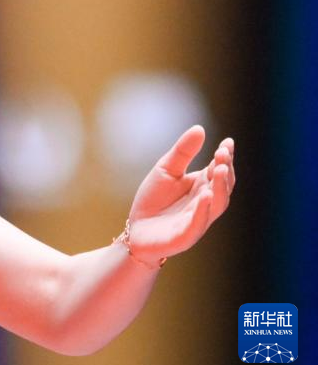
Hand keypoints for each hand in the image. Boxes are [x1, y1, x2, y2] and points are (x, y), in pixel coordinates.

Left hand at [122, 125, 234, 265]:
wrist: (136, 228)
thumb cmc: (154, 199)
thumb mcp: (166, 169)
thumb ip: (183, 152)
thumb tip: (200, 128)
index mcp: (202, 186)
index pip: (219, 170)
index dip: (226, 157)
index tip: (228, 142)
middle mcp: (205, 204)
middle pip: (223, 187)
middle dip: (225, 170)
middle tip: (223, 153)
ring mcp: (197, 221)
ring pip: (216, 206)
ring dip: (221, 188)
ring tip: (220, 169)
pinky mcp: (184, 236)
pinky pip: (197, 224)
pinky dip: (203, 211)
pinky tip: (205, 196)